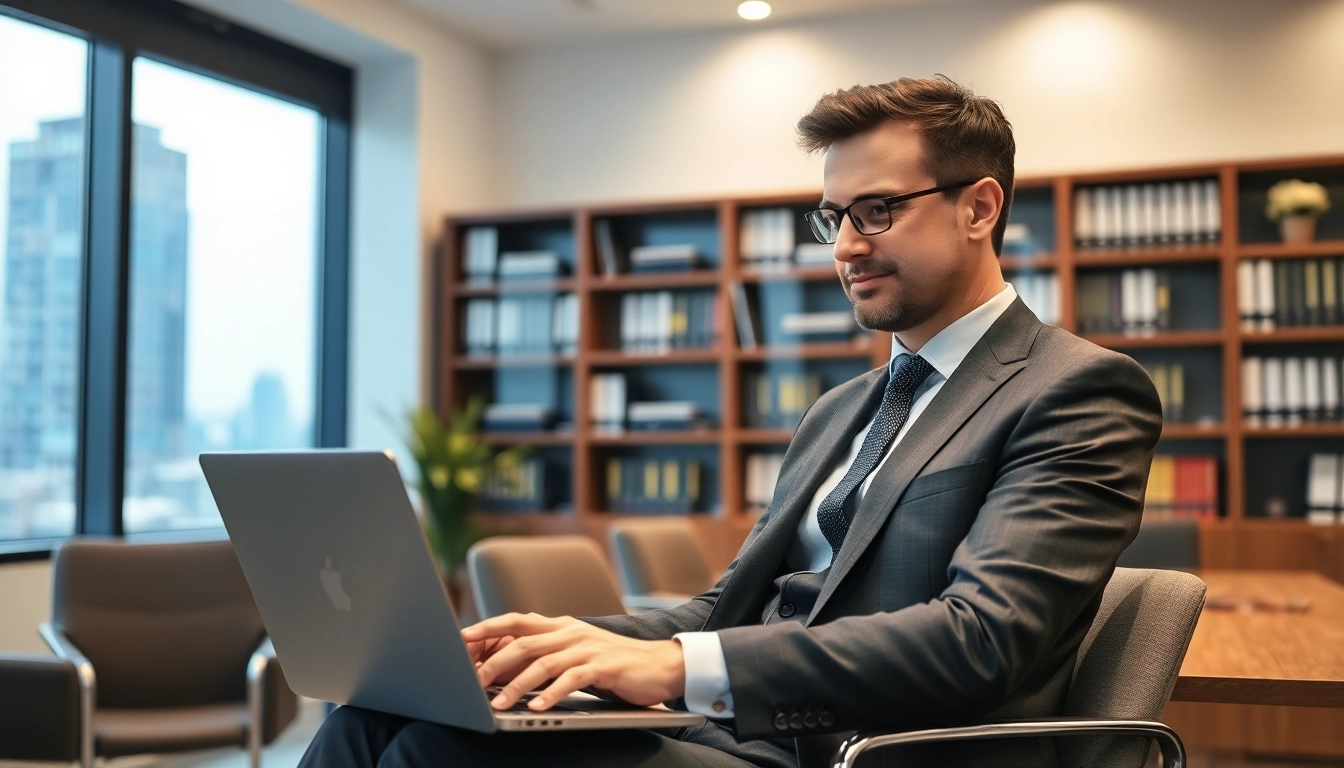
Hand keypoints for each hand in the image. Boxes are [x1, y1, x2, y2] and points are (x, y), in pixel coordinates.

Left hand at [461, 613, 685, 711]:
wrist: (661, 664)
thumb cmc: (615, 663)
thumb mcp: (578, 652)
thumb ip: (550, 653)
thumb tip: (511, 666)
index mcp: (562, 626)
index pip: (518, 621)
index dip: (489, 626)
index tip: (463, 637)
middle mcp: (571, 632)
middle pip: (524, 642)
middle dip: (495, 661)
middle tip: (474, 681)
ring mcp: (587, 648)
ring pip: (543, 663)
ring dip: (518, 685)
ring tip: (500, 703)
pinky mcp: (603, 666)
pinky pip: (571, 679)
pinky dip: (551, 695)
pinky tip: (537, 708)